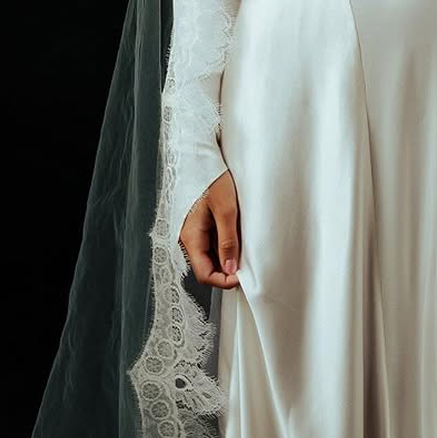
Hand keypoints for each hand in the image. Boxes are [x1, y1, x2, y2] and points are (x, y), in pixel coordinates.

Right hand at [178, 169, 242, 287]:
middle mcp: (188, 238)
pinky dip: (225, 245)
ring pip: (210, 256)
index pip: (204, 274)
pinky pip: (210, 242)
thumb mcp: (226, 210)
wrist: (200, 157)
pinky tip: (237, 236)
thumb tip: (231, 268)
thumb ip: (228, 241)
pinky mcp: (199, 224)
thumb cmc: (211, 178)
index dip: (224, 280)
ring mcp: (193, 231)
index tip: (243, 277)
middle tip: (248, 265)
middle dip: (227, 270)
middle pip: (206, 267)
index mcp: (190, 237)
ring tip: (245, 248)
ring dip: (227, 257)